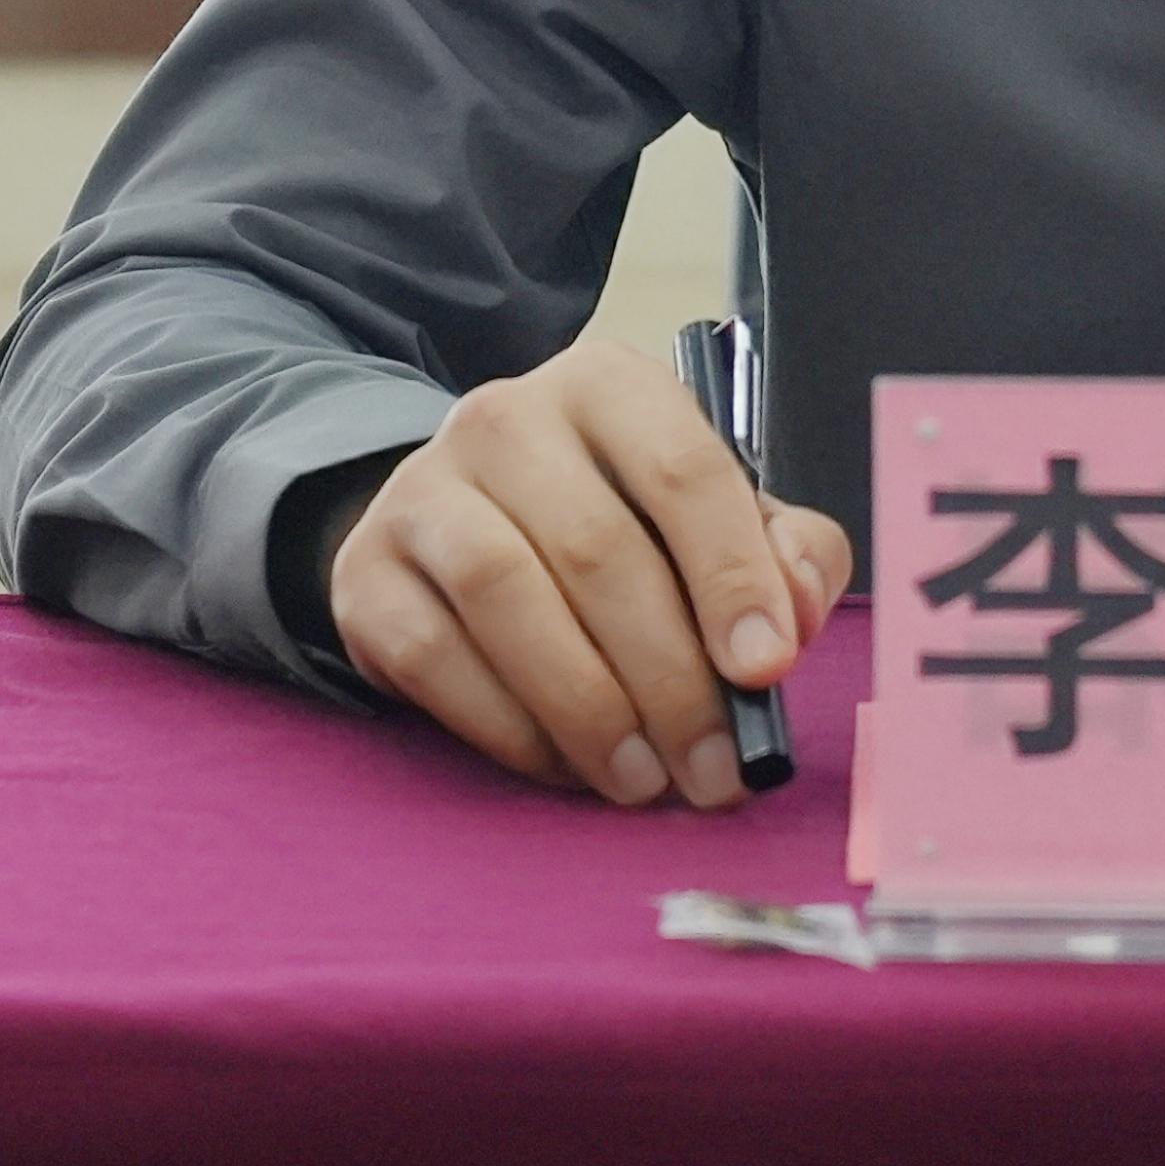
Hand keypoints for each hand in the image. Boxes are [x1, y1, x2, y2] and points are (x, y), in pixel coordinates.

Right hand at [327, 336, 853, 806]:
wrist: (462, 527)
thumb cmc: (616, 523)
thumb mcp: (707, 517)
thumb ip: (778, 552)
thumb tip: (798, 615)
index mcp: (609, 385)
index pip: (683, 468)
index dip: (732, 574)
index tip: (767, 668)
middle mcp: (507, 418)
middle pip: (598, 549)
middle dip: (669, 677)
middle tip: (714, 766)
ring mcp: (423, 490)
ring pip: (508, 597)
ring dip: (588, 707)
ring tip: (643, 779)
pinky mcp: (366, 572)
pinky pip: (434, 656)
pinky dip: (510, 727)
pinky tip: (566, 766)